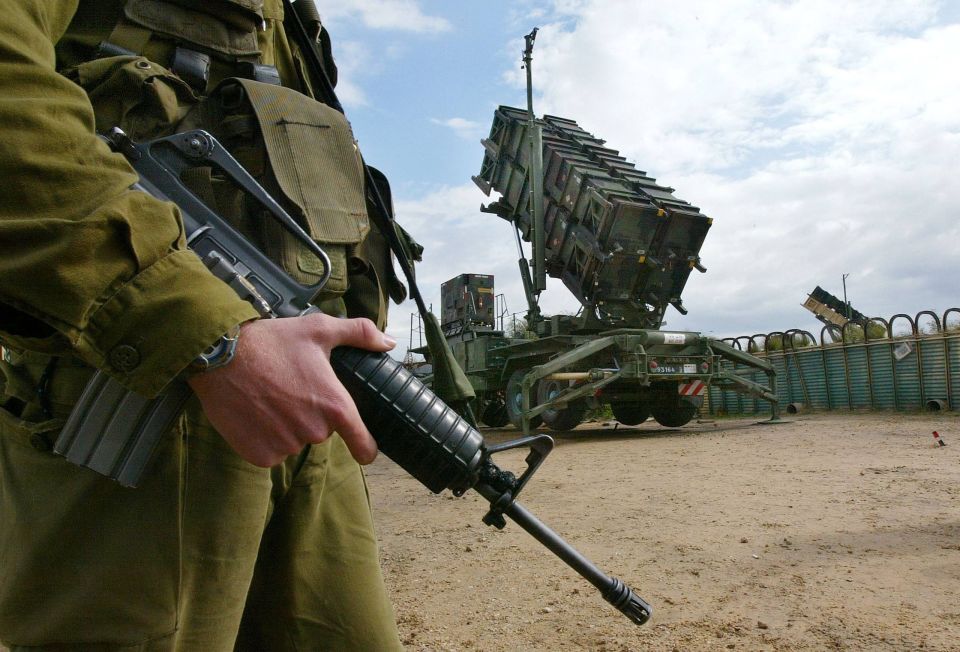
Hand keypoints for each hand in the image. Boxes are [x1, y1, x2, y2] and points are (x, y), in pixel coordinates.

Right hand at [187, 314, 395, 466]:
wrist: (220, 356)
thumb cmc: (272, 341)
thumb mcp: (319, 329)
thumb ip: (359, 334)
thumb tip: (389, 342)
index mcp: (335, 405)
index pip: (363, 444)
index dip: (366, 448)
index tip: (365, 448)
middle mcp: (314, 431)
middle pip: (322, 433)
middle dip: (311, 415)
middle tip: (291, 389)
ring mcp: (286, 446)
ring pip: (295, 441)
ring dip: (287, 426)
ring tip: (269, 397)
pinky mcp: (260, 455)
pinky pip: (272, 451)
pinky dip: (265, 438)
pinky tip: (255, 413)